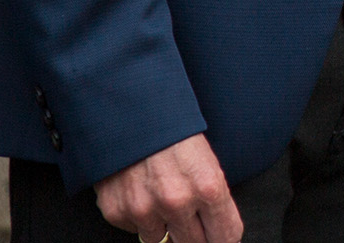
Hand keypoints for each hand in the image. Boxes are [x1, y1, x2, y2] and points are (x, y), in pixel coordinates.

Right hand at [94, 133, 241, 241]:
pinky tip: (142, 193)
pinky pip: (135, 230)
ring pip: (161, 240)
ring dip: (164, 227)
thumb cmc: (174, 133)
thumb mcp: (207, 160)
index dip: (224, 237)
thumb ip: (213, 197)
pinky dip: (139, 218)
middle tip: (191, 219)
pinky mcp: (118, 212)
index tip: (220, 235)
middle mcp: (177, 202)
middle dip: (195, 235)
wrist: (130, 114)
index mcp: (208, 187)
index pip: (225, 236)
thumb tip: (217, 228)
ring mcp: (145, 210)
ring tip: (162, 198)